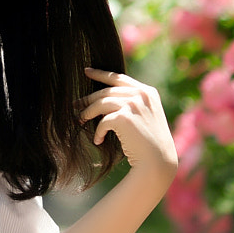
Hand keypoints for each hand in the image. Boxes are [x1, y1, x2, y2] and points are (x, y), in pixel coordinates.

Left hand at [81, 68, 177, 184]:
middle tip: (76, 105)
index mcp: (147, 92)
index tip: (86, 71)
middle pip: (106, 91)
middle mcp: (141, 94)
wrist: (158, 161)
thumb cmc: (149, 143)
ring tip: (81, 120)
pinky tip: (98, 140)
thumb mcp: (145, 116)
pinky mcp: (124, 117)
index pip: (119, 78)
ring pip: (100, 103)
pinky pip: (103, 121)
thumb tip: (103, 99)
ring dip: (88, 112)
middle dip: (88, 99)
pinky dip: (98, 132)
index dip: (100, 74)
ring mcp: (133, 104)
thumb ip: (131, 103)